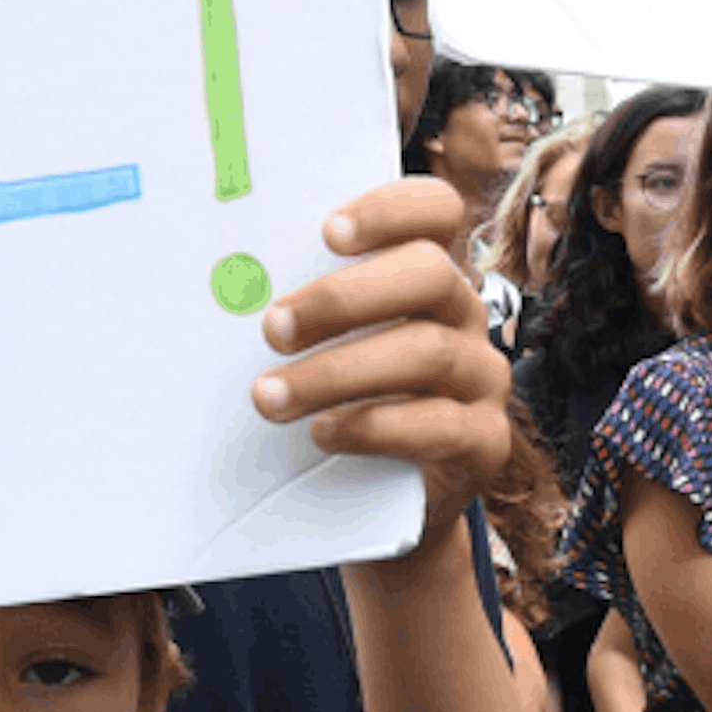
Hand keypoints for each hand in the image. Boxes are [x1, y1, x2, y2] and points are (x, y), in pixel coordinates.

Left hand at [251, 179, 510, 535]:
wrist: (378, 502)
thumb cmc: (337, 402)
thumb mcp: (321, 346)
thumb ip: (299, 312)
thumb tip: (227, 289)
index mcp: (425, 274)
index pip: (435, 211)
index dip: (389, 210)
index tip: (328, 232)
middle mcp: (464, 315)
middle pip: (430, 273)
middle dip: (343, 297)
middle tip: (272, 327)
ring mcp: (482, 377)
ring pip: (428, 351)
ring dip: (338, 371)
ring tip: (271, 396)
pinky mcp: (485, 441)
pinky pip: (440, 425)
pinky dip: (374, 426)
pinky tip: (323, 432)